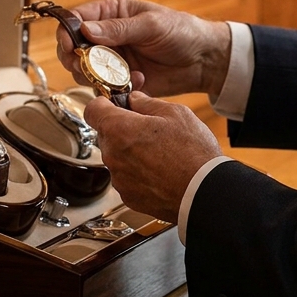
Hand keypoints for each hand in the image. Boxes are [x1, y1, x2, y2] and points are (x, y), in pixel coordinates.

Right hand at [57, 0, 231, 99]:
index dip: (67, 32)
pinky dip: (115, 88)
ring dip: (96, 76)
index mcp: (111, 12)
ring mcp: (111, 60)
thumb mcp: (151, 25)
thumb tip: (85, 29)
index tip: (70, 46)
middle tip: (88, 68)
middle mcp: (106, 36)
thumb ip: (119, 28)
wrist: (203, 60)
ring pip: (83, 71)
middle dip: (76, 60)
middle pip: (72, 48)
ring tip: (119, 76)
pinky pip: (103, 88)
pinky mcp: (119, 81)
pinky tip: (139, 81)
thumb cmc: (181, 31)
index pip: (76, 19)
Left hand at [83, 92, 223, 222]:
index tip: (114, 104)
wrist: (204, 192)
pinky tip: (160, 170)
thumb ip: (147, 103)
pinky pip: (126, 177)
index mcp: (119, 129)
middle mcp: (113, 155)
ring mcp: (119, 179)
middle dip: (122, 128)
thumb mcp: (175, 113)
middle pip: (106, 134)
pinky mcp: (128, 196)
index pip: (92, 110)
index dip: (103, 103)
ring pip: (117, 157)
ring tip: (160, 152)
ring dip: (130, 151)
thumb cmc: (193, 154)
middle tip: (148, 127)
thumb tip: (135, 100)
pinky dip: (138, 172)